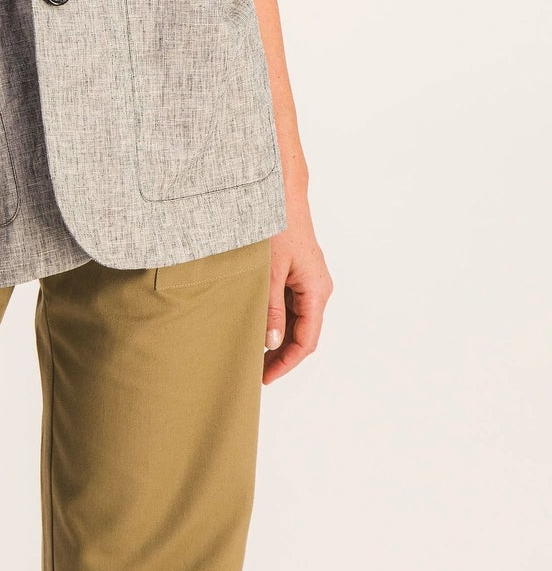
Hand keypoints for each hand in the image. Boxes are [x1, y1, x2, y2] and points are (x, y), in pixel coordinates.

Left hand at [263, 183, 332, 382]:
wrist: (281, 192)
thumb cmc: (278, 225)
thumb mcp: (270, 271)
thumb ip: (271, 308)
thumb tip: (272, 343)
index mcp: (317, 290)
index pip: (306, 340)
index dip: (287, 363)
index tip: (266, 377)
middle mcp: (318, 288)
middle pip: (303, 333)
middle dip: (282, 354)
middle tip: (256, 370)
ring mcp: (309, 280)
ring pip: (296, 320)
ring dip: (279, 337)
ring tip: (253, 351)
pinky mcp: (298, 273)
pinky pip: (290, 304)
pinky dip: (277, 318)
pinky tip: (257, 324)